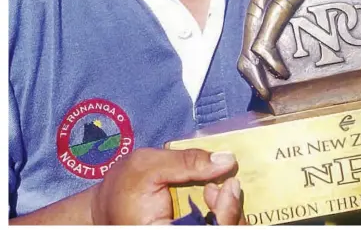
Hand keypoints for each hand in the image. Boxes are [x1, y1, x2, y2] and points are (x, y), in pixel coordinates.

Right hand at [91, 148, 243, 224]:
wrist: (107, 204)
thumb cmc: (123, 187)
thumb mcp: (148, 166)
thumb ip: (187, 162)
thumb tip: (226, 159)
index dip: (226, 213)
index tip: (230, 184)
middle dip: (231, 210)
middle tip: (225, 184)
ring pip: (225, 227)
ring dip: (229, 209)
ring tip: (217, 187)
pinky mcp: (192, 229)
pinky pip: (217, 224)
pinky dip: (224, 210)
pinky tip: (215, 192)